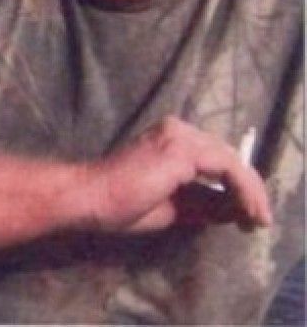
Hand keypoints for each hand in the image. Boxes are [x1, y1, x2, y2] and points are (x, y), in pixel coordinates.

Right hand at [80, 116, 270, 233]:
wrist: (92, 198)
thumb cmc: (121, 203)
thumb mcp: (174, 205)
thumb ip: (204, 203)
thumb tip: (237, 210)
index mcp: (171, 138)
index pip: (216, 158)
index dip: (238, 186)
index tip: (248, 216)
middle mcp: (177, 129)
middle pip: (228, 156)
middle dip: (249, 190)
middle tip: (257, 221)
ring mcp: (179, 136)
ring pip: (233, 161)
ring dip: (252, 192)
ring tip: (256, 220)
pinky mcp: (181, 149)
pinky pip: (228, 168)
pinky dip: (244, 190)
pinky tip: (247, 211)